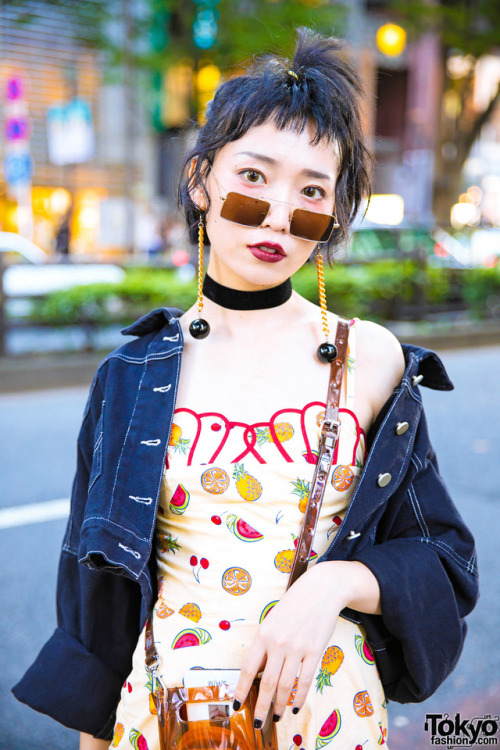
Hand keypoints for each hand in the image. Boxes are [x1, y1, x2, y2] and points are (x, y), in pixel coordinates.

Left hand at [232, 560, 379, 726]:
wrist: (320, 590)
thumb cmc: (294, 605)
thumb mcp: (272, 621)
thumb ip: (265, 645)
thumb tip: (259, 673)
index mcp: (263, 634)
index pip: (249, 669)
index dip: (242, 690)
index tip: (237, 705)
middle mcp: (278, 643)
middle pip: (268, 683)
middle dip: (261, 706)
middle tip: (258, 722)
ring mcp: (298, 648)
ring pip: (286, 686)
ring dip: (280, 705)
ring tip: (277, 716)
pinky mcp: (315, 651)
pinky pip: (305, 681)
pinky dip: (299, 697)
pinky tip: (295, 707)